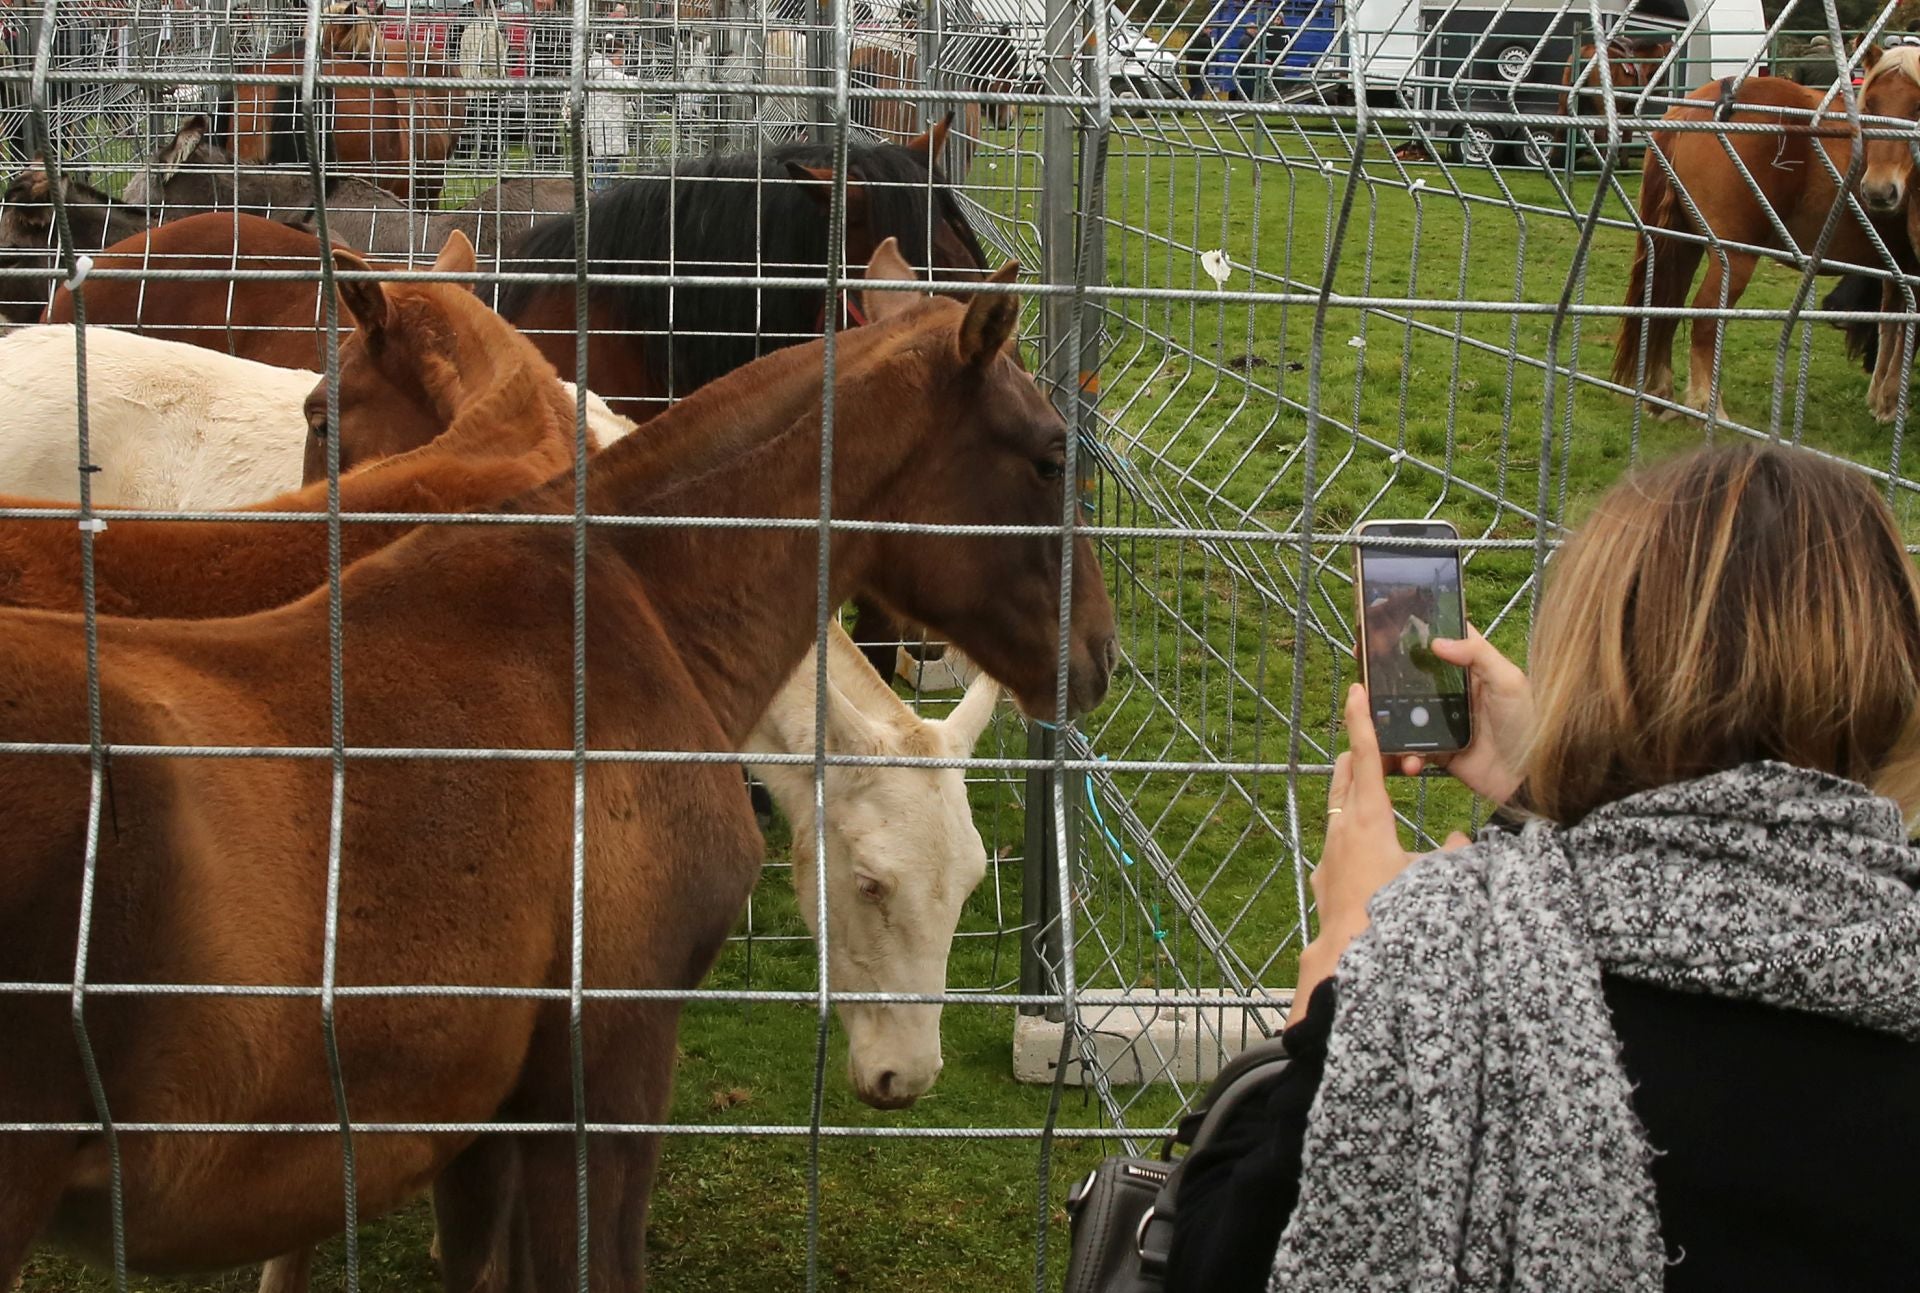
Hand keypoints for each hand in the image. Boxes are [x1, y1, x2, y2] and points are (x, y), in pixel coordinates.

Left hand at [1291, 683, 1468, 1025]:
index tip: (1355, 690)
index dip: (1361, 721)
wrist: (1349, 956)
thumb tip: (1466, 843)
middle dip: (1358, 754)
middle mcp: (1342, 829)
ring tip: (1373, 789)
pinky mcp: (1322, 876)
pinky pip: (1336, 841)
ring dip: (1354, 793)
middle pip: (1344, 775)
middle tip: (1376, 742)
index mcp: (1369, 819)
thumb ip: (1455, 856)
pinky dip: (1351, 832)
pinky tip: (1366, 848)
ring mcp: (1327, 852)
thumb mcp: (1434, 880)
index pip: (1365, 757)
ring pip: (1337, 807)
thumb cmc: (1394, 914)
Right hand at [1389, 624, 1531, 804]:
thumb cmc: (1528, 725)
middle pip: (1414, 674)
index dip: (1416, 629)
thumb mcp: (1510, 682)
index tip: (1386, 622)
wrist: (1529, 778)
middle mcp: (1454, 691)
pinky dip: (1405, 754)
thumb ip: (1478, 656)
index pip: (1442, 640)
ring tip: (1372, 714)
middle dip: (1388, 670)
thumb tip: (1437, 641)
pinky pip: (1412, 748)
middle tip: (1363, 662)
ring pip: (1406, 710)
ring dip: (1388, 714)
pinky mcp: (1439, 749)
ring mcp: (1444, 720)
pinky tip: (1407, 759)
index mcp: (1472, 669)